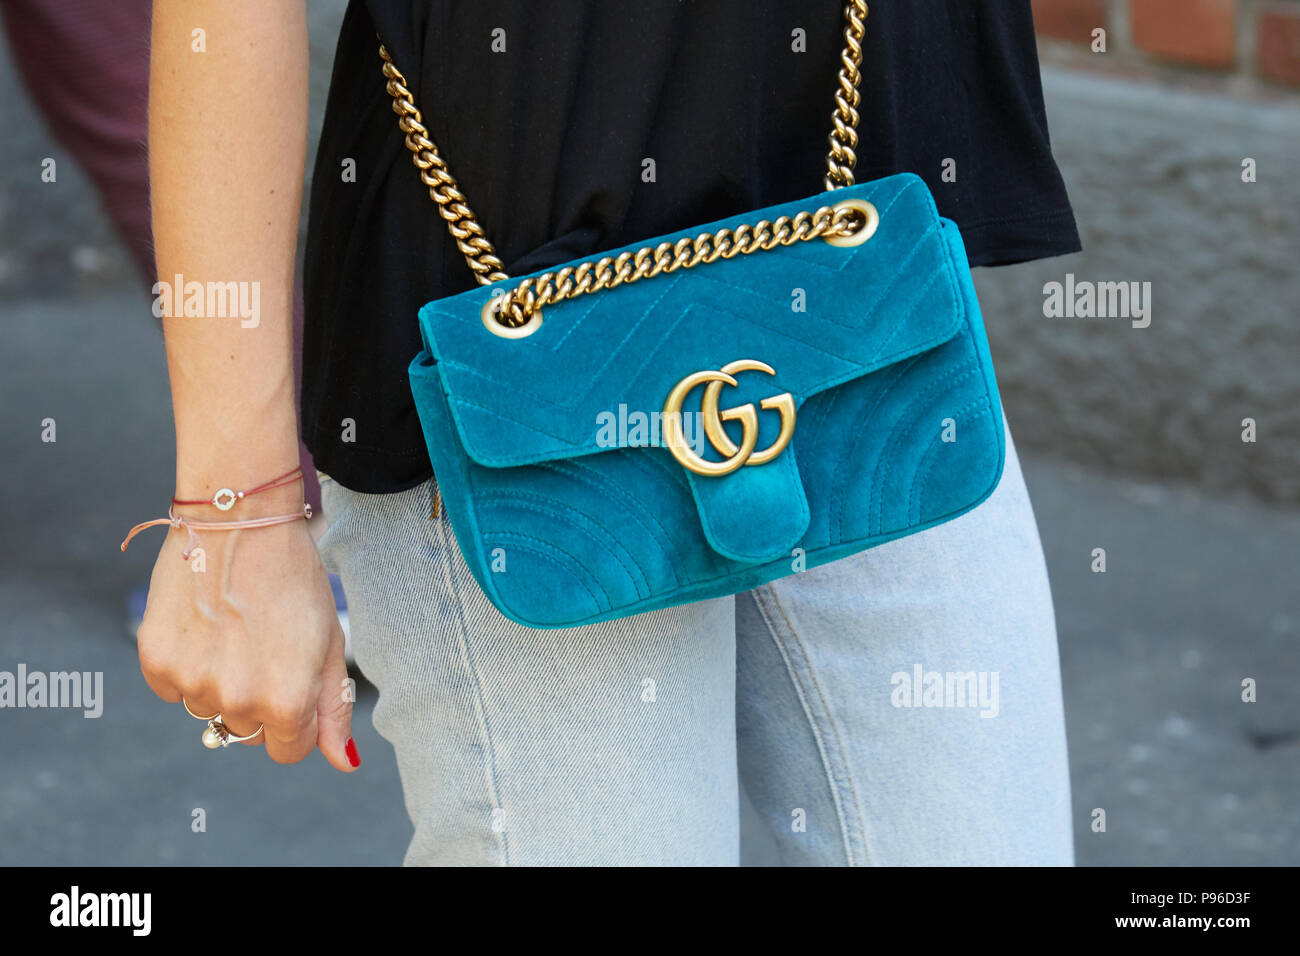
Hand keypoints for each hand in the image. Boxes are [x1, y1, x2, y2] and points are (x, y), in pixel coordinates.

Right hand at [136, 495, 356, 771]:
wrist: (239, 521)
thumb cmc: (294, 578)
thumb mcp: (329, 641)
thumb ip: (333, 708)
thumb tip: (344, 762)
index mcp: (286, 702)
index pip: (288, 751)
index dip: (296, 721)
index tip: (293, 682)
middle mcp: (236, 701)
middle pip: (248, 731)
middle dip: (260, 699)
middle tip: (264, 644)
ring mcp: (192, 683)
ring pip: (209, 709)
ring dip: (221, 683)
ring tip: (235, 629)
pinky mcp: (156, 661)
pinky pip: (172, 689)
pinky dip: (187, 666)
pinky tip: (204, 625)